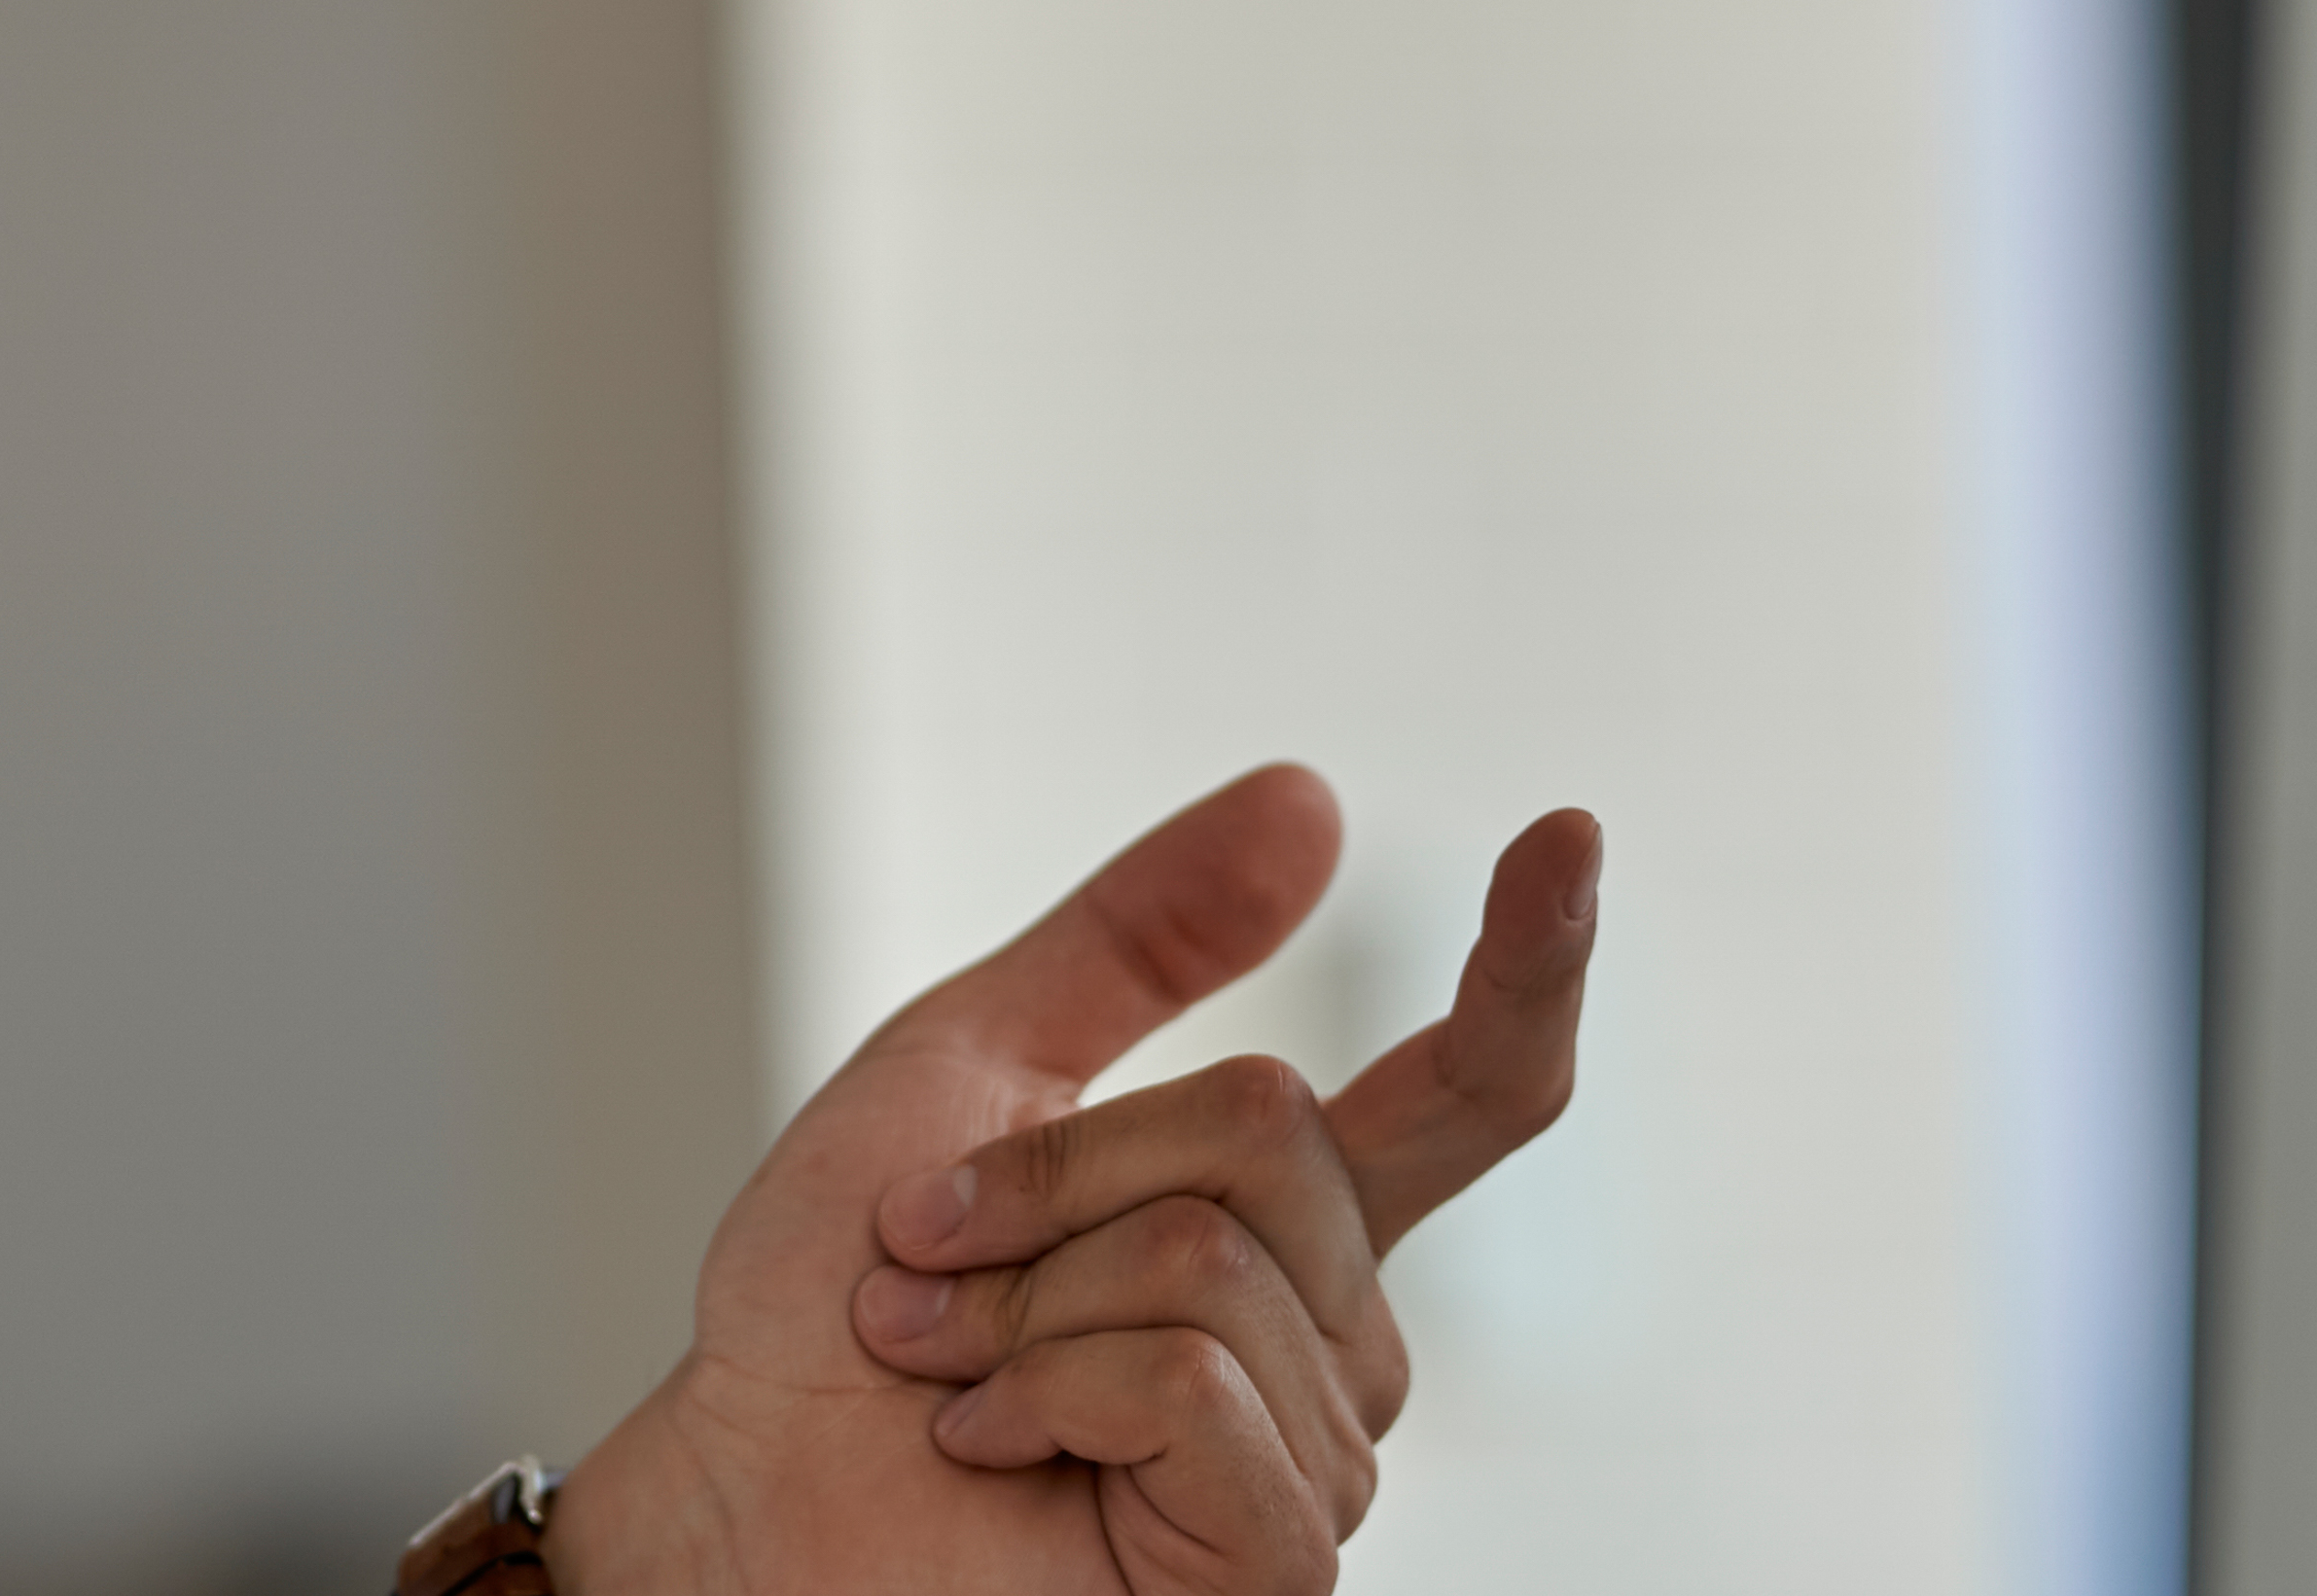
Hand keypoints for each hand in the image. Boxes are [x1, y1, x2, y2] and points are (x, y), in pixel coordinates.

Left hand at [538, 765, 1602, 1595]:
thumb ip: (1135, 937)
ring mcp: (1318, 1456)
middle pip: (1273, 1131)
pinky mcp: (1277, 1557)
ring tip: (948, 1375)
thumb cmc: (830, 1315)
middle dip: (1052, 1174)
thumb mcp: (963, 1067)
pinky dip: (1044, 1391)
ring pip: (1214, 1257)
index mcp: (1280, 1217)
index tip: (1569, 832)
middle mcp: (1331, 1333)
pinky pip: (1190, 1383)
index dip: (1533, 969)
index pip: (1468, 1095)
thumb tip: (1314, 796)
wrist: (747, 1493)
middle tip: (924, 1258)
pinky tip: (988, 1447)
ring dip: (1020, 1298)